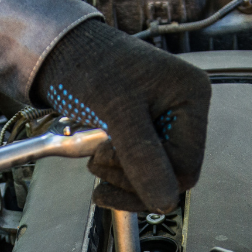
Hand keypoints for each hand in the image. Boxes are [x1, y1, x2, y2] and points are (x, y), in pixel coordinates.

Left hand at [32, 19, 210, 212]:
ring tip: (95, 157)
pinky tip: (99, 165)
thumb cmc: (88, 63)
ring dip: (122, 177)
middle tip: (99, 160)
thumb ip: (141, 155)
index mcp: (190, 97)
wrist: (61, 51)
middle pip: (173, 174)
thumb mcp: (116, 110)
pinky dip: (118, 173)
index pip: (186, 165)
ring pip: (156, 176)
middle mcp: (184, 110)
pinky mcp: (146, 132)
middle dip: (133, 177)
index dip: (150, 176)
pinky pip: (142, 168)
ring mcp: (165, 122)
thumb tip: (164, 199)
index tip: (111, 160)